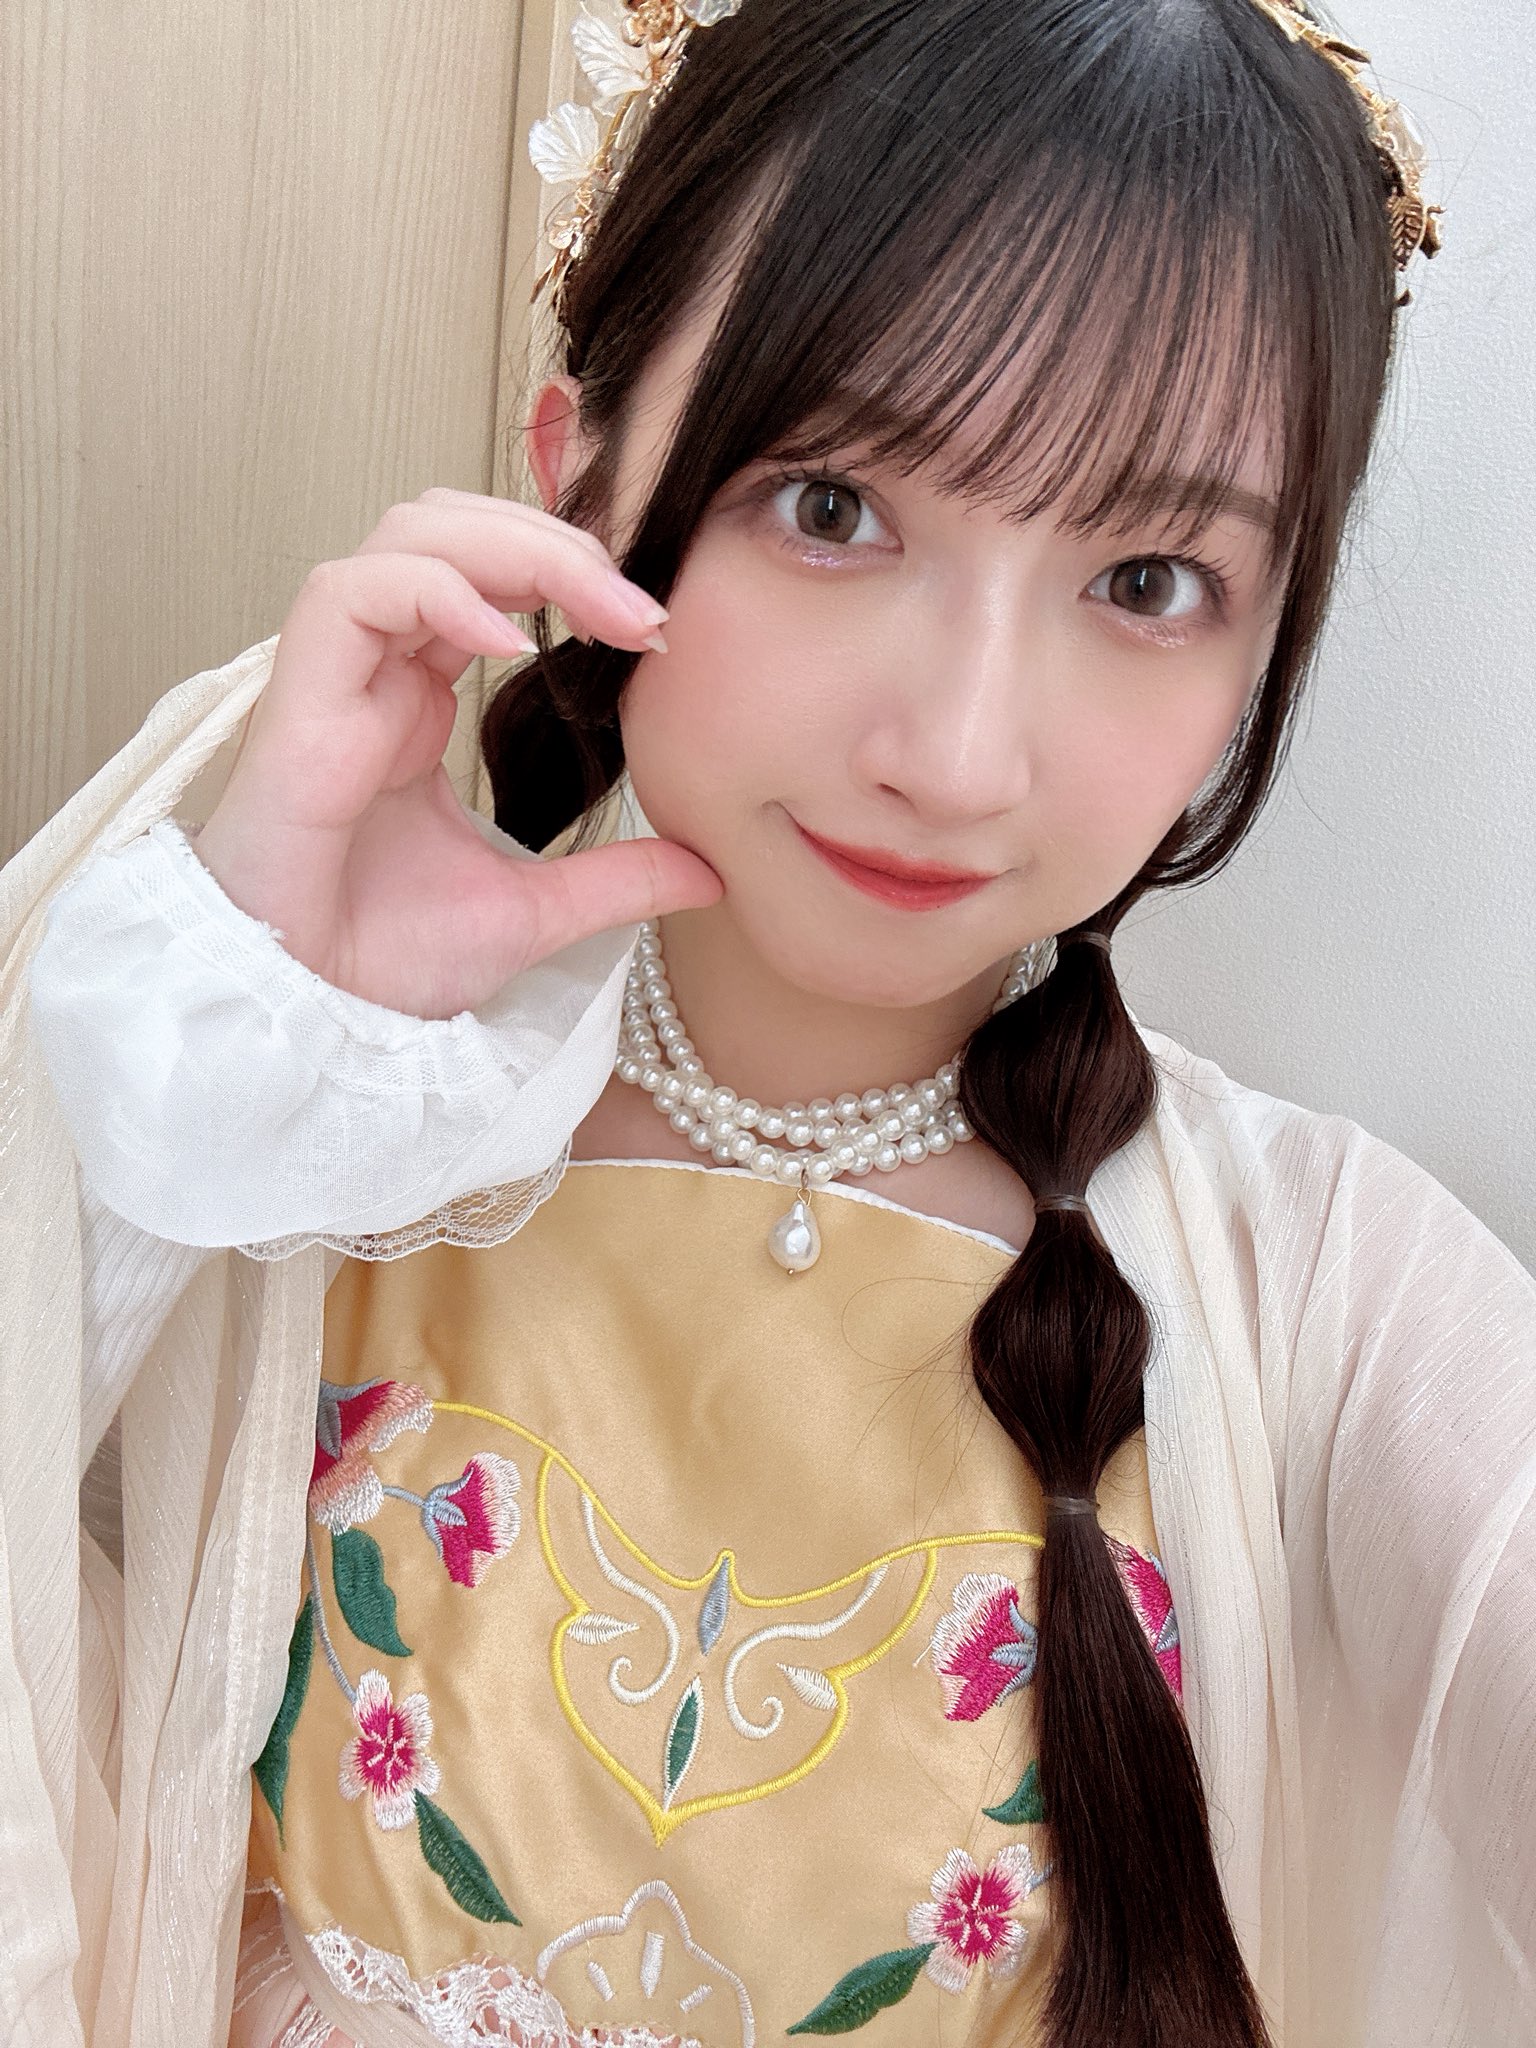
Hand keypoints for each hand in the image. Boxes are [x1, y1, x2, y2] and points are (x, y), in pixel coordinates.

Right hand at [191, 488, 720, 1017]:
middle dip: (558, 542)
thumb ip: (617, 880)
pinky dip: (438, 591)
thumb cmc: (383, 961)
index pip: (493, 577)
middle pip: (456, 528)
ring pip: (407, 534)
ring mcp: (338, 676)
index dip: (574, 577)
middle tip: (641, 608)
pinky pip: (354, 593)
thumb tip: (709, 871)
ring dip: (512, 546)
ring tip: (595, 606)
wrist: (306, 1013)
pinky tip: (512, 641)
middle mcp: (378, 670)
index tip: (654, 632)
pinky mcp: (299, 696)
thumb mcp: (535, 912)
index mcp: (420, 698)